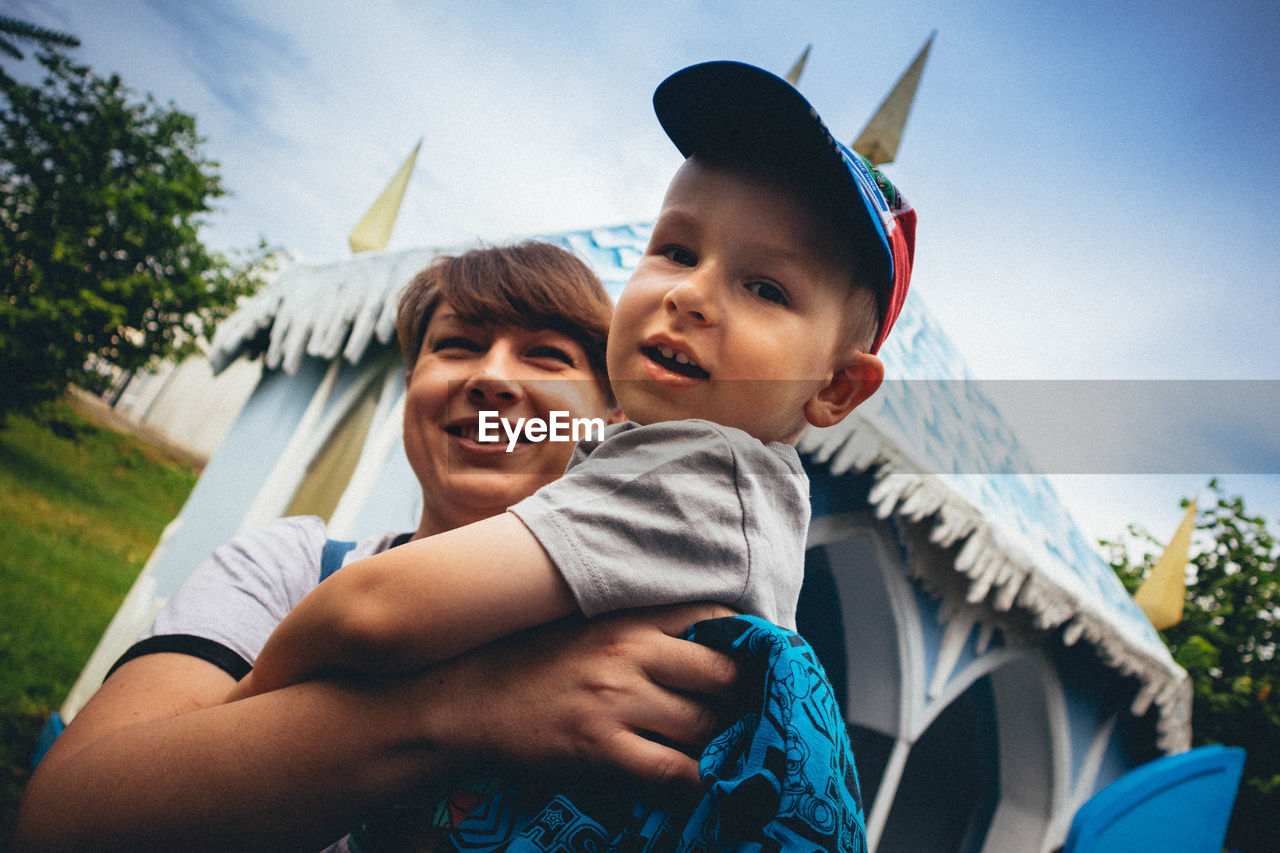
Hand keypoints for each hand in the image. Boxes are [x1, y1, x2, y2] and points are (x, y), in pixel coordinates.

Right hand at [427, 602, 738, 787]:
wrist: (463, 700)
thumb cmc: (526, 662)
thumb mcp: (584, 627)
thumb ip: (637, 630)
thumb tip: (695, 645)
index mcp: (628, 618)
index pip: (714, 614)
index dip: (750, 640)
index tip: (765, 662)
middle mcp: (630, 651)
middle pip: (723, 673)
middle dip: (746, 698)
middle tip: (756, 717)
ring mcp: (616, 699)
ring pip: (706, 723)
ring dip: (726, 742)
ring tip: (737, 754)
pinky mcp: (599, 746)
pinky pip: (673, 769)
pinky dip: (698, 781)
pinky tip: (706, 786)